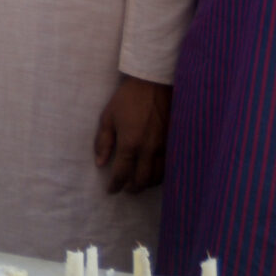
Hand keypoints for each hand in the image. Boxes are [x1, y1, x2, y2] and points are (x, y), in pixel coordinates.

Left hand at [94, 76, 170, 194]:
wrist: (154, 84)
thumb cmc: (128, 99)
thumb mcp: (108, 117)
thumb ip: (103, 142)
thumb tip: (100, 163)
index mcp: (130, 143)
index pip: (122, 173)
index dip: (115, 185)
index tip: (111, 190)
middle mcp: (149, 150)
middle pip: (142, 180)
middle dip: (133, 188)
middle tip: (126, 189)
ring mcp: (165, 147)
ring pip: (158, 176)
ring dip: (147, 183)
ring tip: (138, 182)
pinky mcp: (175, 143)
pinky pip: (169, 166)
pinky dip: (161, 175)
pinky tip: (154, 173)